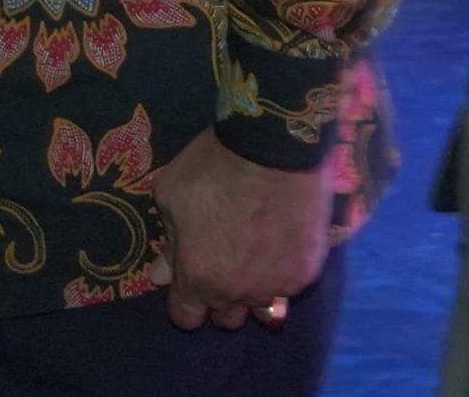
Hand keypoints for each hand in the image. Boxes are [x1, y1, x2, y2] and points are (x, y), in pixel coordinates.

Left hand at [147, 126, 332, 329]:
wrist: (274, 150)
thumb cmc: (211, 170)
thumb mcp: (171, 196)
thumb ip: (167, 241)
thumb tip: (160, 275)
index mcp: (199, 278)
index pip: (186, 318)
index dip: (183, 302)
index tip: (186, 281)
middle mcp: (239, 292)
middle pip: (226, 318)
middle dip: (218, 298)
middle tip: (219, 263)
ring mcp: (278, 286)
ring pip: (262, 308)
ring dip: (253, 293)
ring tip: (251, 260)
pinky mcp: (308, 272)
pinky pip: (289, 286)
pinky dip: (281, 272)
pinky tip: (278, 244)